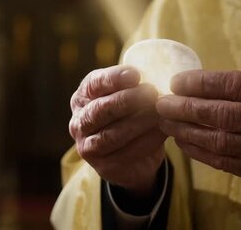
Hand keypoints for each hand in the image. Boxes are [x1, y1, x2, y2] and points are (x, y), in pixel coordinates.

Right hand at [69, 65, 165, 197]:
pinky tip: (161, 131)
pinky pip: (125, 153)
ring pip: (112, 134)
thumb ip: (136, 87)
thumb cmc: (131, 117)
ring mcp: (88, 145)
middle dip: (127, 100)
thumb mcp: (129, 98)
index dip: (113, 79)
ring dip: (139, 121)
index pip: (94, 84)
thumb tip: (159, 76)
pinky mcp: (102, 166)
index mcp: (84, 97)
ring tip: (159, 113)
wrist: (134, 159)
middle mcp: (80, 121)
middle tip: (151, 93)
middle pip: (100, 109)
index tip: (135, 75)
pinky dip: (146, 140)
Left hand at [156, 70, 240, 191]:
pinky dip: (200, 152)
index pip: (237, 84)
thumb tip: (194, 84)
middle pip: (225, 114)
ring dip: (188, 132)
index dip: (202, 83)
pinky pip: (227, 163)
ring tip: (167, 123)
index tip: (176, 82)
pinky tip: (184, 142)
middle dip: (187, 108)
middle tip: (162, 104)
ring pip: (222, 141)